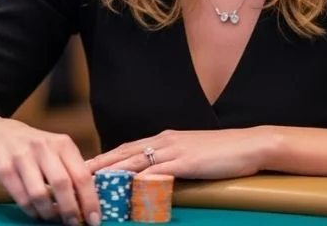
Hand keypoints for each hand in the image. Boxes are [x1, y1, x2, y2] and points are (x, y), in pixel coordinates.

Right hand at [0, 118, 99, 224]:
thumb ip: (72, 170)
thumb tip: (90, 201)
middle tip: (74, 223)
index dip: (89, 200)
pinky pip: (21, 197)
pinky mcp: (5, 169)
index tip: (94, 219)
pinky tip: (37, 213)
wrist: (1, 134)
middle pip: (62, 184)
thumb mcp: (57, 149)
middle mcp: (44, 148)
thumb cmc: (36, 147)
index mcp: (63, 144)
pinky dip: (31, 211)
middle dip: (70, 210)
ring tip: (53, 218)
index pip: (81, 175)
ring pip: (40, 194)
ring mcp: (23, 157)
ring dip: (49, 213)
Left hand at [86, 127, 275, 179]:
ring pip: (135, 160)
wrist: (251, 144)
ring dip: (112, 172)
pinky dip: (140, 179)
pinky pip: (157, 171)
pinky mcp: (186, 162)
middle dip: (99, 163)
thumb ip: (173, 163)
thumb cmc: (225, 152)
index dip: (106, 157)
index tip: (86, 166)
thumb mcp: (193, 155)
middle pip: (124, 152)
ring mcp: (175, 150)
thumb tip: (157, 176)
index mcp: (166, 139)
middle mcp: (165, 141)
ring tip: (90, 181)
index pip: (128, 148)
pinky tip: (127, 187)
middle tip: (75, 173)